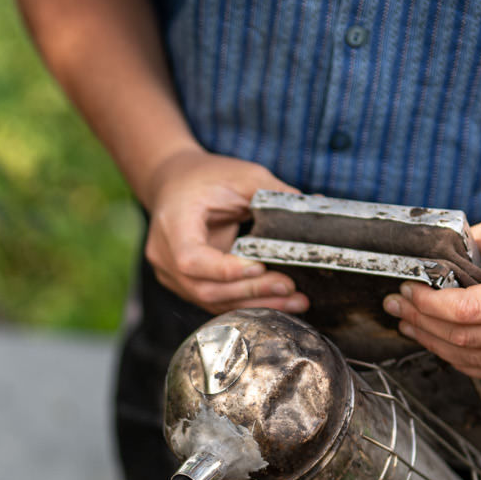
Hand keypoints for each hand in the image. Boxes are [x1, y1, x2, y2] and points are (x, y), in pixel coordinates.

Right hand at [142, 149, 306, 314]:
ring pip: (212, 301)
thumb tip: (316, 206)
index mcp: (173, 225)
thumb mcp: (240, 176)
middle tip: (289, 287)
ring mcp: (172, 275)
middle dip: (250, 292)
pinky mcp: (186, 284)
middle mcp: (164, 256)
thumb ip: (272, 193)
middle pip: (205, 288)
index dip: (225, 270)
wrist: (173, 182)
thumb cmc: (204, 176)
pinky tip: (278, 300)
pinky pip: (217, 299)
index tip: (259, 268)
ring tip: (295, 301)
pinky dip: (247, 301)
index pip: (191, 259)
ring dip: (255, 303)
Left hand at [381, 204, 480, 379]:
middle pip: (462, 341)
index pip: (462, 313)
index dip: (425, 305)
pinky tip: (443, 342)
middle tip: (397, 307)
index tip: (404, 289)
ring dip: (437, 345)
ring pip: (475, 362)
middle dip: (421, 323)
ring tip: (412, 325)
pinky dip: (465, 359)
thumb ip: (472, 244)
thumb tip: (434, 261)